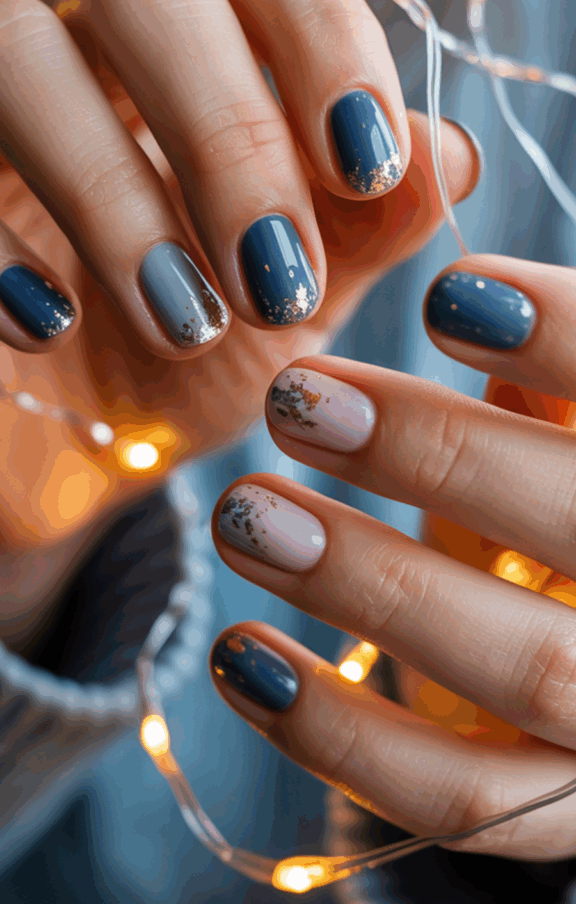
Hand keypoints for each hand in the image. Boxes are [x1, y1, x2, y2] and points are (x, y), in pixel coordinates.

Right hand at [0, 0, 477, 644]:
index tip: (363, 168)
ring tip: (182, 320)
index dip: (326, 46)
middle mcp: (97, 57)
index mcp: (210, 62)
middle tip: (275, 280)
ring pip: (21, 51)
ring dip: (114, 188)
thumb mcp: (298, 306)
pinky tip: (49, 326)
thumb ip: (369, 230)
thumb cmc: (194, 366)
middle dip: (226, 135)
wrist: (77, 453)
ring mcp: (1, 114)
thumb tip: (443, 154)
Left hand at [210, 253, 575, 860]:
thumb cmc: (562, 513)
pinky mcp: (557, 812)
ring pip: (523, 662)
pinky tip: (241, 657)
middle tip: (297, 398)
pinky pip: (458, 795)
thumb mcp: (566, 441)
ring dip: (366, 582)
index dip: (567, 336)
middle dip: (434, 452)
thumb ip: (547, 384)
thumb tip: (466, 292)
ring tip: (245, 517)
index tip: (448, 297)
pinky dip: (339, 731)